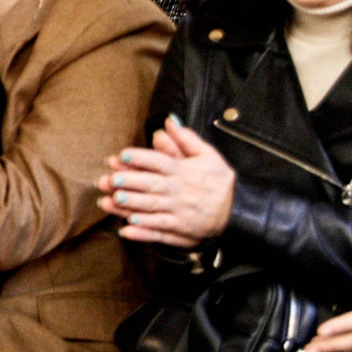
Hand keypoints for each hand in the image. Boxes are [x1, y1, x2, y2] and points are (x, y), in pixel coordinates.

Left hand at [100, 117, 235, 245]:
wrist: (239, 210)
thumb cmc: (220, 181)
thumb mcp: (208, 155)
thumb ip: (187, 138)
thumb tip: (169, 120)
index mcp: (183, 171)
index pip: (160, 162)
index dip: (141, 158)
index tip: (123, 154)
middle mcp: (179, 191)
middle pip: (152, 185)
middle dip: (132, 182)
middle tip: (112, 179)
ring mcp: (178, 212)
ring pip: (152, 207)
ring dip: (132, 204)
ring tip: (113, 200)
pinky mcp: (179, 229)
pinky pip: (159, 231)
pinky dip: (143, 231)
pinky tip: (127, 229)